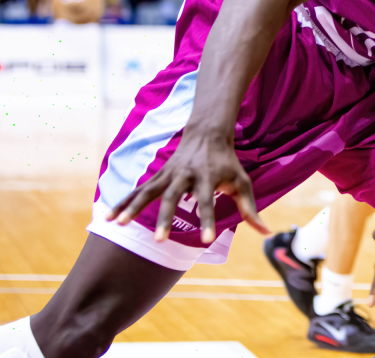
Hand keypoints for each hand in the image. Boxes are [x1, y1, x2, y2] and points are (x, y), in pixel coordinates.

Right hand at [105, 128, 266, 243]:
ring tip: (118, 225)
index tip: (207, 240)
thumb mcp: (242, 182)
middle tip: (160, 240)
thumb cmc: (227, 162)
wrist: (207, 133)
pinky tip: (109, 217)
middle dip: (165, 218)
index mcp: (208, 177)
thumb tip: (265, 233)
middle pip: (173, 197)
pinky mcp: (157, 175)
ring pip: (148, 191)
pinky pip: (138, 190)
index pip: (208, 202)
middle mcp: (185, 175)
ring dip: (133, 208)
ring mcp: (168, 174)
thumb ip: (250, 209)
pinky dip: (123, 202)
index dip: (208, 220)